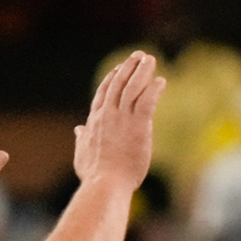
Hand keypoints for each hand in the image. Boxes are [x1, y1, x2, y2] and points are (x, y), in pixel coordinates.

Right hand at [74, 52, 164, 193]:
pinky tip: (161, 81)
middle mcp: (107, 115)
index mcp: (95, 121)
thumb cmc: (95, 176)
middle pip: (118, 83)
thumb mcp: (82, 154)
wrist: (106, 185)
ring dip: (142, 71)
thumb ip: (82, 139)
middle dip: (129, 66)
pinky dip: (154, 89)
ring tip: (150, 59)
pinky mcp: (138, 127)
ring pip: (133, 87)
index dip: (112, 78)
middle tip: (139, 55)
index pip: (104, 92)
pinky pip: (147, 102)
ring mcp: (122, 119)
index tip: (120, 67)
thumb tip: (78, 130)